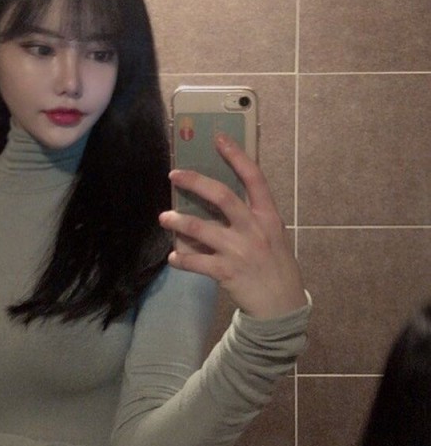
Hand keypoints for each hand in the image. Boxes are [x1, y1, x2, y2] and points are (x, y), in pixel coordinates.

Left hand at [159, 133, 306, 319]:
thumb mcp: (272, 236)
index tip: (219, 138)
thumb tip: (217, 201)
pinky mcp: (227, 272)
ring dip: (179, 222)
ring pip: (201, 229)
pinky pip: (196, 262)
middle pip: (222, 196)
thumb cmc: (276, 266)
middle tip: (174, 175)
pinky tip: (173, 259)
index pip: (254, 178)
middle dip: (195, 182)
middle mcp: (254, 229)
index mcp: (268, 216)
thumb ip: (251, 218)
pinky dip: (181, 260)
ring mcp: (240, 251)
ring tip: (164, 217)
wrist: (282, 306)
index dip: (236, 156)